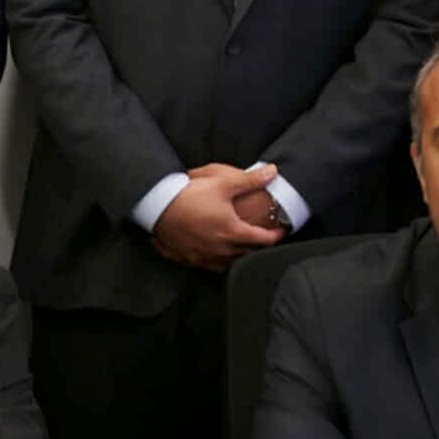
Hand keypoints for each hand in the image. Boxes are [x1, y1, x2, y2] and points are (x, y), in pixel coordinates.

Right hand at [152, 163, 284, 269]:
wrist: (156, 206)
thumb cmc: (189, 195)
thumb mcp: (222, 183)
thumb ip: (250, 180)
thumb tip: (273, 172)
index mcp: (233, 233)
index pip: (264, 240)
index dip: (277, 235)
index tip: (282, 230)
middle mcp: (221, 250)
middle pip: (248, 254)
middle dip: (259, 247)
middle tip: (264, 238)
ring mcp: (204, 257)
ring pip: (229, 264)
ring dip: (238, 256)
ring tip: (241, 247)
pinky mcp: (188, 258)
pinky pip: (208, 266)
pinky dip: (216, 261)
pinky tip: (215, 253)